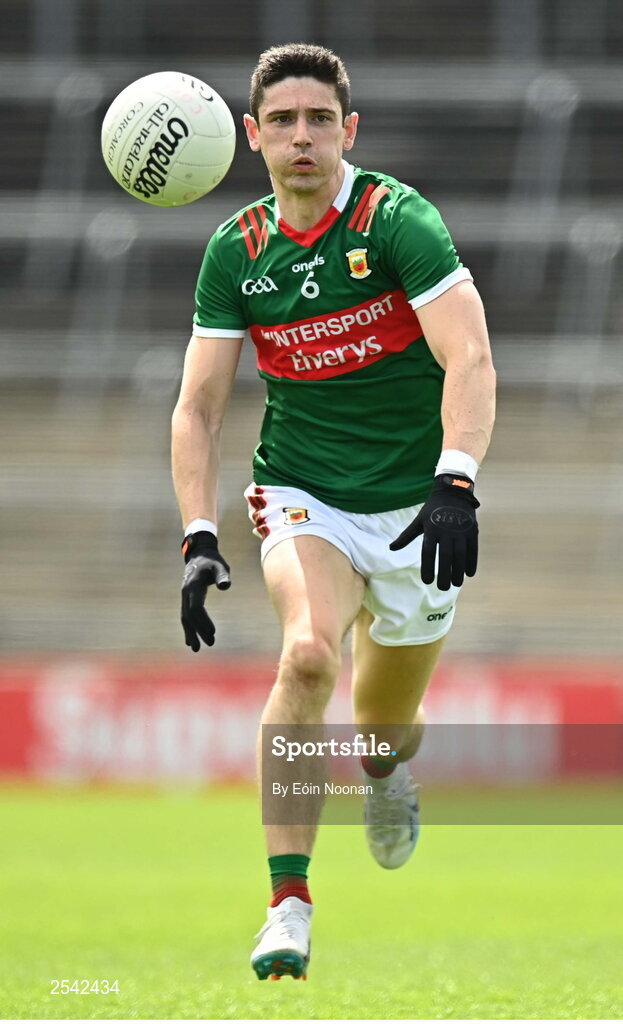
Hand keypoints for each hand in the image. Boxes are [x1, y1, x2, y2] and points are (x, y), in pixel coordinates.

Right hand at [180, 531, 230, 650]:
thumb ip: (222, 576)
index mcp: (193, 586)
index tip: (213, 632)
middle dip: (198, 631)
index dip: (203, 621)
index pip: (196, 607)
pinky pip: (185, 616)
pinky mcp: (186, 599)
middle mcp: (186, 593)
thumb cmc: (213, 561)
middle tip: (210, 643)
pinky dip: (188, 628)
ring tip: (196, 649)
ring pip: (185, 618)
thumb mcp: (220, 566)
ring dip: (190, 633)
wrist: (199, 555)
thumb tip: (225, 586)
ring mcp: (184, 597)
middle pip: (190, 616)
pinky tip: (190, 641)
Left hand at [389, 474, 479, 589]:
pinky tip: (469, 574)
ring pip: (461, 554)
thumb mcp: (418, 521)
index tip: (427, 581)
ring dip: (459, 571)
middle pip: (446, 556)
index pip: (428, 552)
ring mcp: (461, 530)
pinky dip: (472, 562)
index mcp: (431, 529)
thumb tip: (391, 548)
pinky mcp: (472, 530)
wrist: (453, 492)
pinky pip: (473, 549)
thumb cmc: (432, 509)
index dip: (428, 568)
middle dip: (445, 574)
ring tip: (456, 584)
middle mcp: (446, 530)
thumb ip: (406, 536)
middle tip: (443, 588)